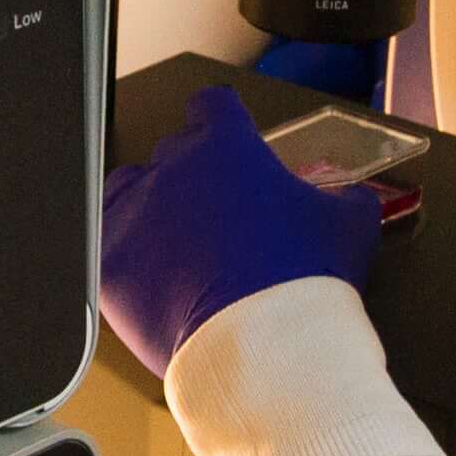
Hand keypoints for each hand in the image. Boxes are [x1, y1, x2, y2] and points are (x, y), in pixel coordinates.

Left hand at [99, 90, 383, 377]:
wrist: (266, 349)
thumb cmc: (306, 285)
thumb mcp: (351, 227)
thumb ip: (347, 198)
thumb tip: (350, 199)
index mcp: (225, 146)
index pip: (212, 106)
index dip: (222, 124)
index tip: (230, 145)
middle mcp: (171, 168)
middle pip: (172, 152)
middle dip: (194, 177)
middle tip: (219, 218)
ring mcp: (133, 215)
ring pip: (127, 192)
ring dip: (148, 209)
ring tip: (176, 247)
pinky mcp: (108, 264)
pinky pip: (104, 247)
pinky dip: (125, 261)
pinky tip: (149, 281)